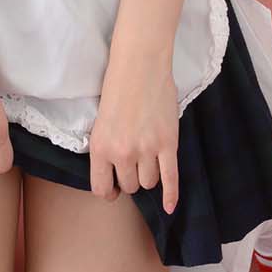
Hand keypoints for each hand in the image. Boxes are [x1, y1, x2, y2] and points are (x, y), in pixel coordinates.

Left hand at [88, 45, 179, 209]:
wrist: (140, 65)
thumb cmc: (118, 87)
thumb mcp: (101, 121)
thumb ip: (107, 147)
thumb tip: (117, 171)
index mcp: (100, 147)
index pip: (101, 188)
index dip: (109, 192)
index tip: (114, 189)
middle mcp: (122, 153)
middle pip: (130, 186)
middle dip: (132, 178)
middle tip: (135, 162)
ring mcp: (146, 150)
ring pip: (149, 183)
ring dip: (150, 175)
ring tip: (150, 159)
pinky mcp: (168, 144)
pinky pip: (171, 179)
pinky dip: (171, 196)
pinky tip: (170, 207)